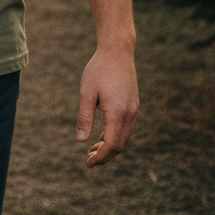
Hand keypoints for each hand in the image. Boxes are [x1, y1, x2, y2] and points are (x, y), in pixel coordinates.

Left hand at [76, 45, 138, 167]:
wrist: (117, 50)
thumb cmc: (99, 69)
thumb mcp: (86, 92)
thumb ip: (84, 117)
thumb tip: (80, 141)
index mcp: (118, 113)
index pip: (112, 145)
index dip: (100, 157)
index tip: (88, 163)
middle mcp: (130, 113)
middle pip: (120, 145)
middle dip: (105, 155)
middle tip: (89, 159)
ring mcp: (134, 109)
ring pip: (124, 137)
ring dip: (110, 146)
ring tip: (93, 149)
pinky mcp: (133, 104)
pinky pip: (126, 127)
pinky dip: (115, 135)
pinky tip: (102, 135)